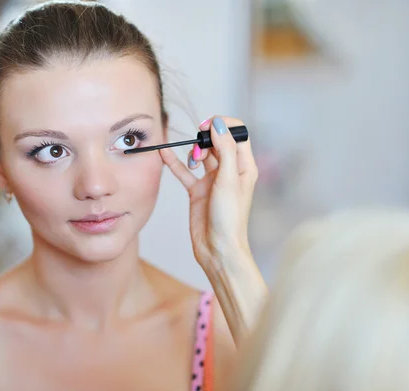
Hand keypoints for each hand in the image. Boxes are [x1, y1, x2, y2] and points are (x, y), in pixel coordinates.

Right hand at [159, 116, 257, 271]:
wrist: (217, 248)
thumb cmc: (229, 218)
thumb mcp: (228, 180)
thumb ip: (224, 150)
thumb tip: (218, 124)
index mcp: (244, 166)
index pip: (237, 133)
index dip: (223, 125)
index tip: (208, 127)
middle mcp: (229, 170)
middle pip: (217, 141)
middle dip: (206, 138)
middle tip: (199, 148)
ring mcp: (212, 180)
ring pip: (201, 155)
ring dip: (193, 151)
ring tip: (193, 161)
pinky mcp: (197, 191)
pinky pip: (184, 172)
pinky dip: (175, 162)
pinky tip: (164, 153)